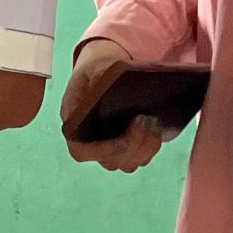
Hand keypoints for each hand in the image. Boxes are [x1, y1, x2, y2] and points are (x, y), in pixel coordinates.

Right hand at [60, 40, 166, 173]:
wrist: (107, 71)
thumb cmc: (95, 70)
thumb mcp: (91, 69)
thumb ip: (96, 80)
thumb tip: (106, 87)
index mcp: (75, 127)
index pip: (82, 152)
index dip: (102, 151)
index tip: (122, 140)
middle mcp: (92, 144)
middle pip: (112, 161)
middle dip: (133, 145)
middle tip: (145, 119)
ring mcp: (112, 150)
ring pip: (129, 163)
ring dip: (145, 147)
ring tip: (154, 121)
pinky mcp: (130, 148)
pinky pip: (142, 157)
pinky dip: (152, 145)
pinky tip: (157, 125)